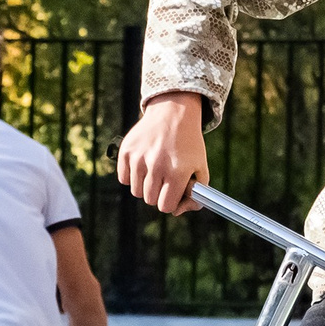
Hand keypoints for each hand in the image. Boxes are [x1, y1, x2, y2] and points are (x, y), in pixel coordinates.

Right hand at [117, 93, 209, 212]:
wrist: (173, 113)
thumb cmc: (188, 145)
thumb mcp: (201, 168)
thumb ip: (195, 196)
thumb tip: (176, 212)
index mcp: (177, 172)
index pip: (166, 206)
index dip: (170, 203)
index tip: (173, 193)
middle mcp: (157, 165)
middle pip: (150, 200)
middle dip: (158, 194)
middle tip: (165, 180)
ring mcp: (139, 158)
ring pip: (136, 192)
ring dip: (145, 186)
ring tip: (155, 171)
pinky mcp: (126, 151)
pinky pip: (124, 179)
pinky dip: (132, 176)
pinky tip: (143, 164)